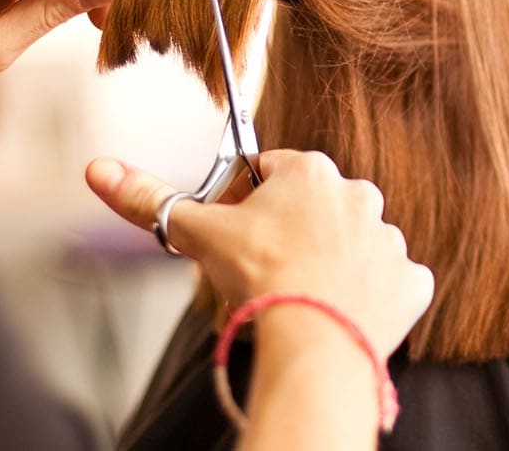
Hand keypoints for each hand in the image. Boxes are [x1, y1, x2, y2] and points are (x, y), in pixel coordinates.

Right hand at [84, 150, 433, 358]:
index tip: (234, 232)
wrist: (315, 338)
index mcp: (311, 172)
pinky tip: (340, 311)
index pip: (270, 171)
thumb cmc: (262, 277)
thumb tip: (98, 170)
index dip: (246, 201)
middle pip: (314, 209)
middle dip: (290, 235)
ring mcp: (389, 239)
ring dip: (330, 265)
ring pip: (353, 246)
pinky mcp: (410, 281)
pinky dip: (368, 297)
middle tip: (261, 272)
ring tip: (300, 296)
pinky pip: (389, 283)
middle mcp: (359, 196)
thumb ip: (149, 199)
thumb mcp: (197, 233)